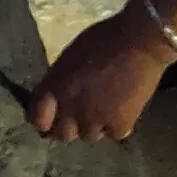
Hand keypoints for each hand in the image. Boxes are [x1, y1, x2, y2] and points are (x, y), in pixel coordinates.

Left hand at [29, 8, 172, 142]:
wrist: (140, 42)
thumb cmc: (104, 40)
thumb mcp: (70, 58)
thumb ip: (60, 81)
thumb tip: (58, 97)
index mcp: (54, 87)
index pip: (37, 118)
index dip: (44, 121)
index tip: (51, 120)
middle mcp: (70, 108)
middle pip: (62, 135)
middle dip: (70, 128)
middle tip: (82, 117)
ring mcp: (94, 119)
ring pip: (89, 136)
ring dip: (96, 126)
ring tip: (107, 110)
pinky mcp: (119, 124)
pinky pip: (114, 133)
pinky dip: (120, 124)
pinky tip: (125, 109)